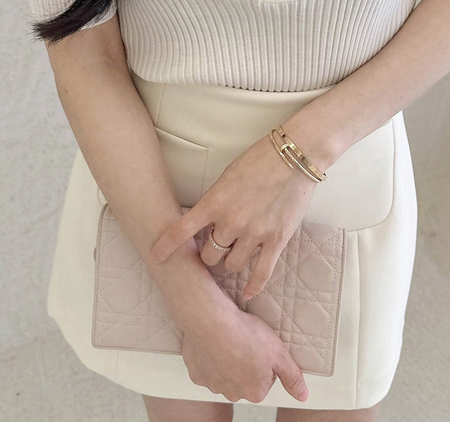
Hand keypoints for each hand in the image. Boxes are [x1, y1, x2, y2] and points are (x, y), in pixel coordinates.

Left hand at [148, 133, 317, 298]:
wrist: (294, 156)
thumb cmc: (260, 160)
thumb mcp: (228, 176)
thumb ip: (216, 201)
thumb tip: (208, 221)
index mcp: (215, 202)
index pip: (181, 230)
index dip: (165, 247)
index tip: (156, 256)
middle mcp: (231, 222)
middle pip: (209, 255)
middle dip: (210, 253)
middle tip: (215, 247)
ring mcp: (254, 234)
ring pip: (232, 265)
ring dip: (231, 262)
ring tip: (236, 253)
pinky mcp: (276, 240)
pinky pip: (261, 273)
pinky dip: (253, 286)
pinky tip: (248, 294)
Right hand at [181, 299, 308, 402]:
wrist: (212, 321)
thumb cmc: (245, 334)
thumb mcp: (279, 352)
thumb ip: (292, 376)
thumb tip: (303, 395)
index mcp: (255, 392)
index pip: (266, 379)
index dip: (265, 359)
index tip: (260, 345)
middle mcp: (234, 394)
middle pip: (244, 379)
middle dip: (245, 362)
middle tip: (245, 340)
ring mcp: (213, 385)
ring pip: (224, 374)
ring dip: (227, 360)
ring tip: (230, 339)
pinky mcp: (197, 374)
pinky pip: (206, 367)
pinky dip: (210, 356)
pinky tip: (214, 342)